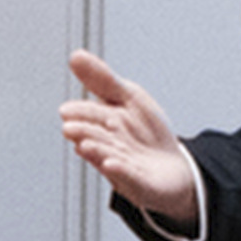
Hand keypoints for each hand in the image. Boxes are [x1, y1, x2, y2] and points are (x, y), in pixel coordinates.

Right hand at [57, 50, 201, 225]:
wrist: (174, 169)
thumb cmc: (147, 134)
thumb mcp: (129, 97)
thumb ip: (103, 79)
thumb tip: (75, 55)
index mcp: (105, 125)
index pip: (91, 116)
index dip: (80, 113)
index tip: (66, 111)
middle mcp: (111, 147)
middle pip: (96, 138)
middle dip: (84, 132)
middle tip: (70, 129)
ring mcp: (124, 167)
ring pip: (108, 157)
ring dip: (97, 151)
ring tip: (86, 144)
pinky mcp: (140, 185)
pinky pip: (130, 178)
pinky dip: (120, 170)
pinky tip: (111, 164)